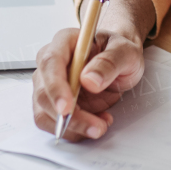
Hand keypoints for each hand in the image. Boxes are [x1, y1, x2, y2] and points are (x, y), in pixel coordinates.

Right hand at [31, 0, 154, 140]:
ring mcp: (48, 84)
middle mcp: (51, 62)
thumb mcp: (126, 52)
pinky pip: (52, 122)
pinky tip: (94, 123)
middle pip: (44, 92)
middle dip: (69, 115)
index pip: (51, 62)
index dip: (56, 87)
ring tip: (100, 126)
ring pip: (45, 112)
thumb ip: (110, 62)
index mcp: (65, 41)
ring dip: (71, 126)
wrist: (119, 62)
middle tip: (95, 126)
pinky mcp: (53, 103)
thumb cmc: (119, 52)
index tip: (67, 107)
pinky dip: (72, 130)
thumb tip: (89, 79)